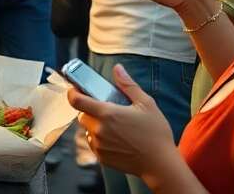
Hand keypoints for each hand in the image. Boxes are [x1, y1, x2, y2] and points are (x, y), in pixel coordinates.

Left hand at [69, 64, 184, 182]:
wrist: (161, 165)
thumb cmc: (156, 134)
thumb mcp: (146, 104)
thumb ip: (128, 85)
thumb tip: (117, 68)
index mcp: (107, 113)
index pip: (76, 100)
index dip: (72, 93)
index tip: (75, 89)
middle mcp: (98, 129)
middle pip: (83, 115)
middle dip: (91, 111)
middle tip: (108, 111)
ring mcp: (98, 145)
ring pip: (88, 130)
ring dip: (96, 126)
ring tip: (116, 128)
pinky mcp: (101, 157)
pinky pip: (94, 144)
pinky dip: (100, 140)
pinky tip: (117, 140)